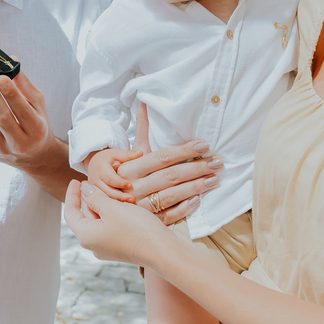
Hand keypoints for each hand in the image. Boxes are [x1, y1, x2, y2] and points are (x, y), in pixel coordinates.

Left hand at [0, 69, 63, 175]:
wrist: (33, 155)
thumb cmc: (36, 123)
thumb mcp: (38, 104)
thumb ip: (24, 84)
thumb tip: (12, 60)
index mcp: (37, 130)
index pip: (22, 110)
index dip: (11, 92)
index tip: (1, 76)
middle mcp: (20, 143)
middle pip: (2, 118)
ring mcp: (2, 149)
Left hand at [65, 181, 172, 266]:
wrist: (162, 250)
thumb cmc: (136, 229)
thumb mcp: (112, 208)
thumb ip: (95, 198)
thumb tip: (84, 189)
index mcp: (86, 236)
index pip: (70, 213)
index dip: (72, 195)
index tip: (75, 180)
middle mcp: (94, 245)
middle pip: (84, 217)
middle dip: (87, 198)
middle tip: (92, 181)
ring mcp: (107, 247)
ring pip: (98, 221)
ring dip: (100, 204)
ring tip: (107, 189)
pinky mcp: (120, 246)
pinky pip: (110, 226)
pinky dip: (111, 213)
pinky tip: (119, 203)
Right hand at [86, 148, 143, 203]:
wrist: (94, 163)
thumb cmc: (107, 159)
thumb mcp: (116, 154)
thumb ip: (128, 155)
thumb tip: (141, 153)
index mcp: (100, 169)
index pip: (110, 178)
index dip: (120, 182)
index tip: (130, 184)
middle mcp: (95, 180)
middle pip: (107, 191)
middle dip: (119, 196)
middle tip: (132, 198)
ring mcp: (94, 189)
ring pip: (105, 198)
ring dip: (117, 202)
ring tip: (130, 203)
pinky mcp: (95, 196)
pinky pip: (104, 202)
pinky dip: (113, 205)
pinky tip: (123, 207)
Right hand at [117, 104, 220, 224]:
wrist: (106, 205)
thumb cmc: (124, 174)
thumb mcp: (130, 153)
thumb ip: (141, 130)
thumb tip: (144, 102)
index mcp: (131, 168)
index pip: (162, 157)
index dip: (184, 150)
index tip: (204, 145)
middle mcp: (135, 187)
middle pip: (170, 176)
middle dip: (196, 168)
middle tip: (217, 162)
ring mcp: (141, 206)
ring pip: (171, 195)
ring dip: (195, 187)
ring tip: (214, 179)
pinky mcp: (147, 221)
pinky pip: (167, 216)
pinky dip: (182, 209)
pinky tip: (197, 200)